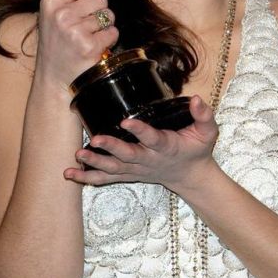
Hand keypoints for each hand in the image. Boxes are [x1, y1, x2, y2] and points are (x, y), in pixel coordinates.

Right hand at [34, 0, 118, 90]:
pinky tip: (94, 47)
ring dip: (104, 27)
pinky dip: (108, 41)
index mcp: (51, 1)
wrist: (54, 78)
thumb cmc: (58, 43)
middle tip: (83, 27)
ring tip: (88, 37)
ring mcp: (75, 31)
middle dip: (98, 12)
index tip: (83, 5)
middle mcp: (61, 14)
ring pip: (109, 15)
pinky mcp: (89, 46)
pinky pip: (113, 33)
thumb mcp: (61, 12)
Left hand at [64, 95, 219, 193]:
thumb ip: (204, 115)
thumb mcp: (207, 132)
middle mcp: (149, 160)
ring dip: (95, 163)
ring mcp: (137, 170)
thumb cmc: (197, 150)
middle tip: (94, 141)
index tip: (126, 121)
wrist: (190, 176)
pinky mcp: (129, 174)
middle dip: (111, 149)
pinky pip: (107, 178)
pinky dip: (88, 177)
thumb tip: (196, 98)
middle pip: (128, 156)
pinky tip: (70, 174)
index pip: (153, 138)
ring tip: (78, 155)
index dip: (140, 130)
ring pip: (114, 169)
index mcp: (167, 147)